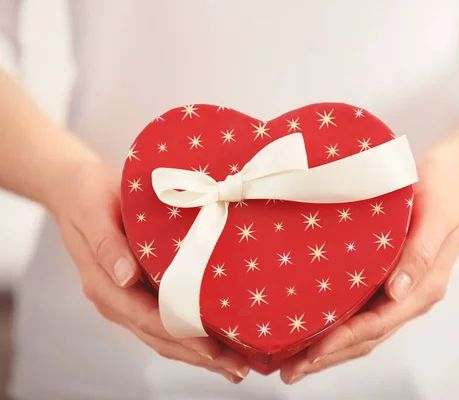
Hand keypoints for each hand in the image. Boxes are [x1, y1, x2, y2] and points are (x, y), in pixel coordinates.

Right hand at [48, 160, 248, 382]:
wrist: (74, 190)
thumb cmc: (87, 196)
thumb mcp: (94, 213)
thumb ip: (108, 246)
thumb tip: (126, 277)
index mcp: (106, 286)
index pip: (149, 320)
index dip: (182, 337)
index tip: (212, 350)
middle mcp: (117, 300)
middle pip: (161, 338)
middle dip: (200, 357)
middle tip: (238, 369)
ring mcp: (128, 300)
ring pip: (164, 336)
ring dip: (199, 354)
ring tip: (234, 366)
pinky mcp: (138, 292)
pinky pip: (165, 321)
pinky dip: (191, 336)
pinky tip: (216, 341)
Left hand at [280, 144, 458, 383]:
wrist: (457, 174)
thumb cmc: (445, 188)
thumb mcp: (436, 215)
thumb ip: (419, 254)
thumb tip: (396, 293)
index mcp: (424, 287)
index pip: (378, 324)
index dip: (343, 342)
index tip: (312, 354)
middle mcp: (411, 294)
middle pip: (367, 337)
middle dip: (329, 356)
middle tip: (290, 372)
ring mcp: (400, 289)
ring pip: (363, 330)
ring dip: (330, 348)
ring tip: (294, 362)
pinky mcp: (389, 278)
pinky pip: (363, 310)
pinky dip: (338, 326)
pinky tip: (315, 329)